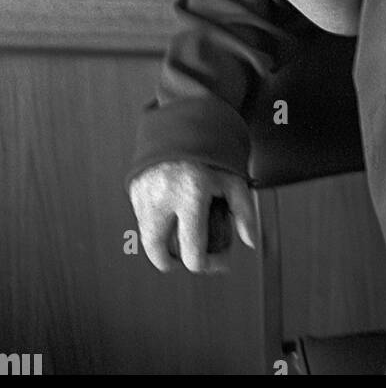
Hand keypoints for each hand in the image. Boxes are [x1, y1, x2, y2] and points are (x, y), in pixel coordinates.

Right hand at [129, 160, 256, 273]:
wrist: (182, 123)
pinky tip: (171, 214)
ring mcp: (145, 194)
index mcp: (191, 195)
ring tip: (182, 236)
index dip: (208, 265)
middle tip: (187, 259)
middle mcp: (164, 197)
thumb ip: (244, 212)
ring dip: (163, 245)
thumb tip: (249, 241)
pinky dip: (155, 225)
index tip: (218, 260)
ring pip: (147, 238)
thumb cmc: (209, 151)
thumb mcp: (234, 179)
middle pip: (159, 254)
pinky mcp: (134, 189)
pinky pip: (141, 219)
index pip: (192, 252)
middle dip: (174, 263)